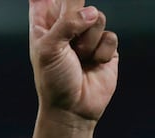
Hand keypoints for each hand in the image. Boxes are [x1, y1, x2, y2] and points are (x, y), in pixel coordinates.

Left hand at [29, 0, 119, 122]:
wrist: (73, 109)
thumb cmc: (53, 81)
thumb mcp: (49, 50)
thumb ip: (66, 25)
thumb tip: (90, 12)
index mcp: (43, 26)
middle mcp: (65, 28)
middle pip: (75, 0)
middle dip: (75, 9)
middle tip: (73, 32)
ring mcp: (86, 37)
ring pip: (97, 18)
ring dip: (89, 41)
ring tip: (79, 59)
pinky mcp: (105, 48)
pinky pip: (111, 36)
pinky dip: (102, 52)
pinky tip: (93, 66)